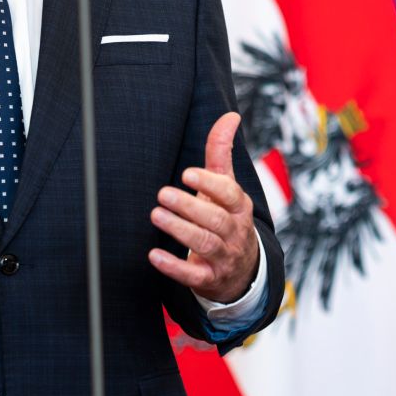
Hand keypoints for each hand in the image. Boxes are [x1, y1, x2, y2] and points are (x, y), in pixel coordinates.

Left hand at [148, 112, 259, 301]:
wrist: (242, 271)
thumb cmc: (227, 219)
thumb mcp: (227, 188)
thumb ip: (222, 154)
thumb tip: (230, 116)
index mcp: (239, 207)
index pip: (230, 194)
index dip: (210, 184)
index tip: (187, 174)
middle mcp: (235, 231)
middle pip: (215, 219)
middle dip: (189, 206)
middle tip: (163, 195)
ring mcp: (224, 257)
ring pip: (205, 243)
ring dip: (180, 230)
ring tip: (156, 215)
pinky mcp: (210, 279)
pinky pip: (193, 275)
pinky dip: (174, 267)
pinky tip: (153, 256)